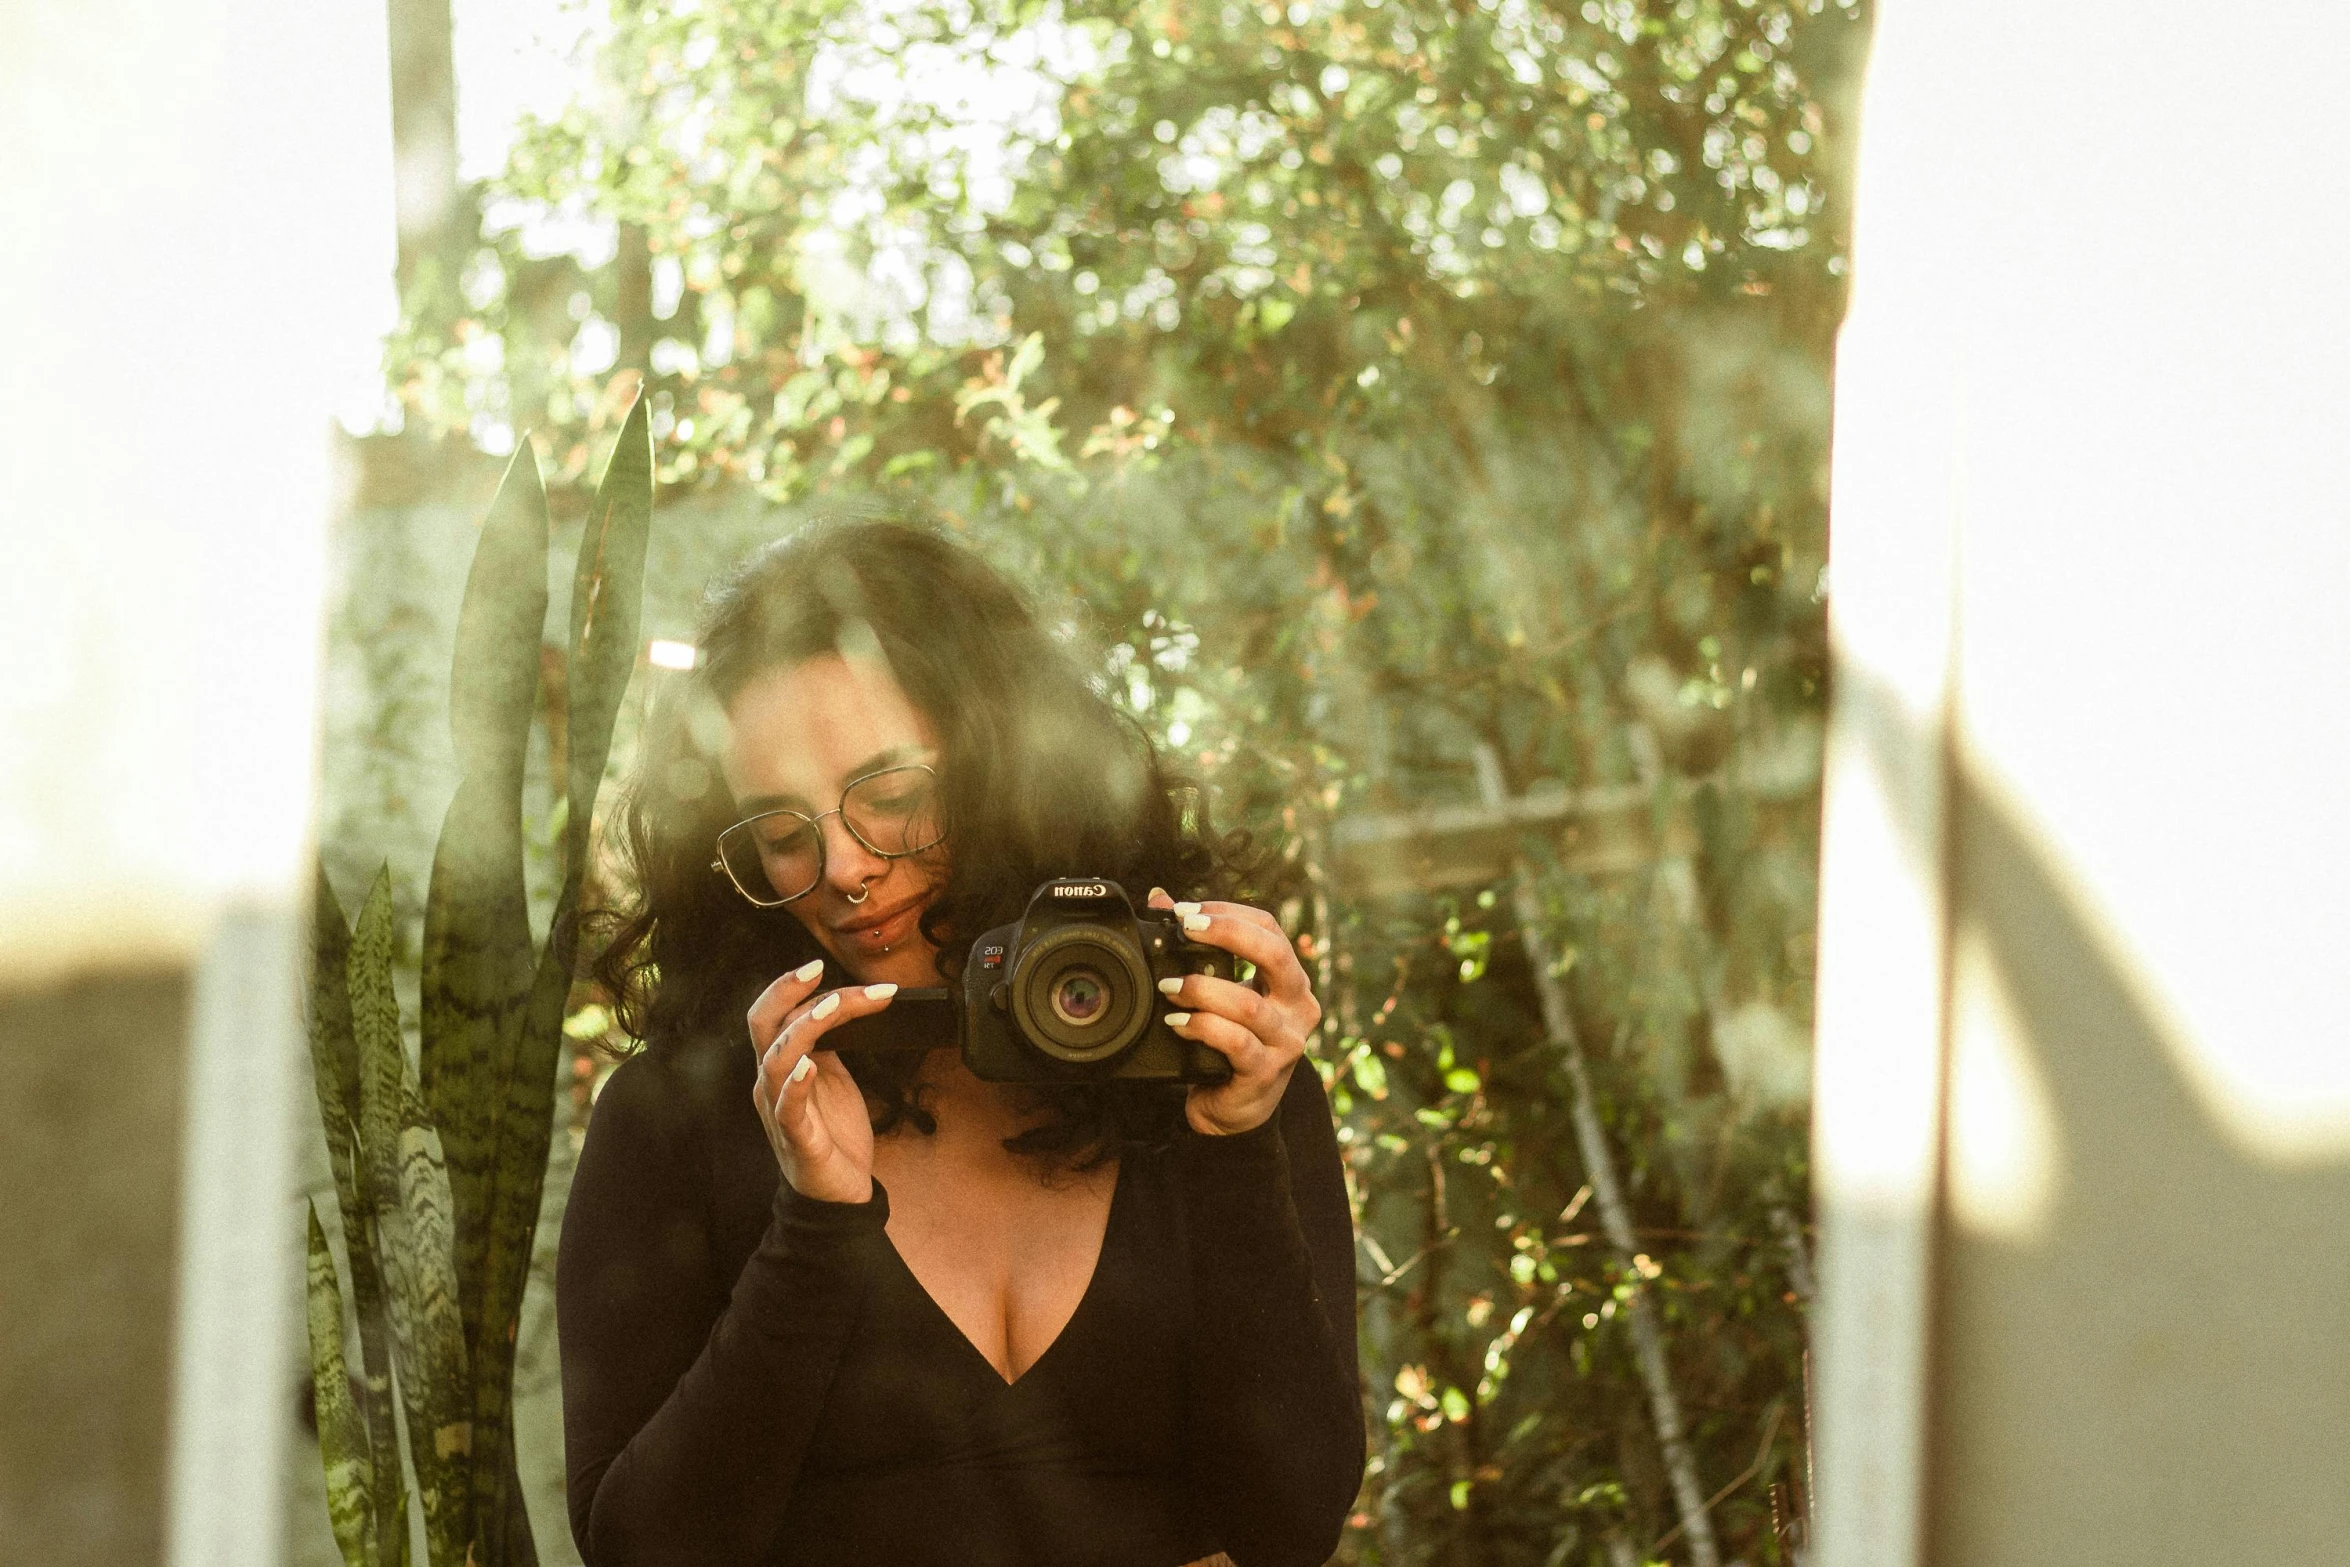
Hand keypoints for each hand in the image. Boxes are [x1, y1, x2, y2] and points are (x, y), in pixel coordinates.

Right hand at [747, 960, 898, 1202]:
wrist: (841, 1194)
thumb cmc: (834, 1134)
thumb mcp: (832, 1078)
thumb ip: (829, 1044)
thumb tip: (841, 1002)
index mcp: (779, 1066)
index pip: (778, 1014)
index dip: (798, 987)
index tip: (824, 964)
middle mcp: (771, 1084)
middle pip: (762, 1026)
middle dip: (785, 991)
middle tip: (816, 967)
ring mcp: (779, 1111)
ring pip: (775, 1060)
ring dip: (803, 1029)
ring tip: (832, 1006)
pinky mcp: (797, 1140)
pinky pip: (788, 1109)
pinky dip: (797, 1084)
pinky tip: (811, 1066)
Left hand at [1145, 889, 1322, 1136]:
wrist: (1235, 1109)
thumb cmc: (1228, 1043)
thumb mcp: (1220, 993)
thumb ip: (1196, 948)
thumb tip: (1160, 899)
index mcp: (1290, 980)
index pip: (1271, 929)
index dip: (1230, 913)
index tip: (1185, 911)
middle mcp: (1298, 1007)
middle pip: (1275, 954)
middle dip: (1227, 933)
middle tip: (1185, 928)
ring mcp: (1286, 1042)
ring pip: (1247, 1004)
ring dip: (1201, 990)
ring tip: (1169, 987)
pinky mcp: (1265, 1072)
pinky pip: (1234, 1042)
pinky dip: (1201, 1027)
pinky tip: (1177, 1022)